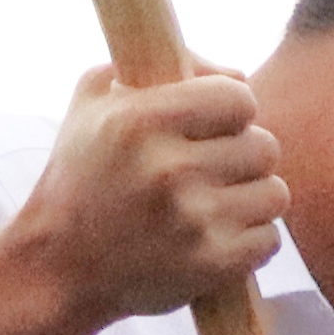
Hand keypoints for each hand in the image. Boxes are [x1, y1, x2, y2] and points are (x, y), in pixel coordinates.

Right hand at [21, 64, 285, 327]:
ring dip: (251, 198)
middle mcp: (169, 168)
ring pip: (275, 192)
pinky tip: (214, 236)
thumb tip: (236, 73)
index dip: (232, 110)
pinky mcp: (213, 263)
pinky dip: (250, 239)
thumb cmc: (80, 176)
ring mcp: (194, 220)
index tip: (213, 126)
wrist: (58, 267)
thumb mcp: (94, 102)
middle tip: (210, 169)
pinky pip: (270, 239)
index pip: (239, 97)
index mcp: (140, 121)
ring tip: (213, 203)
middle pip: (265, 146)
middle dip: (242, 156)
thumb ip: (160, 67)